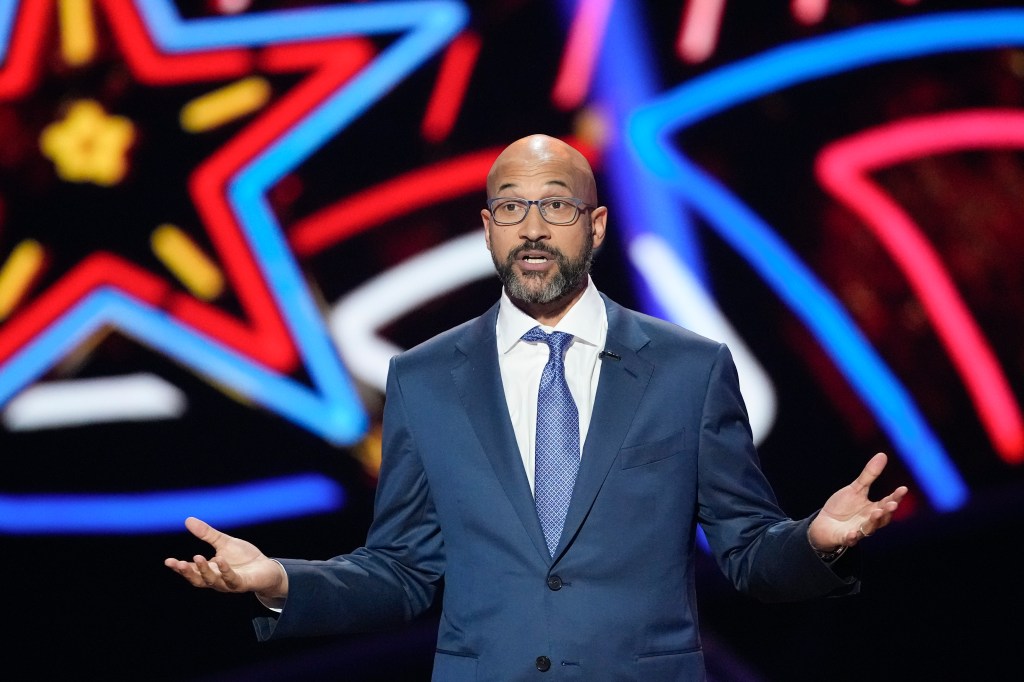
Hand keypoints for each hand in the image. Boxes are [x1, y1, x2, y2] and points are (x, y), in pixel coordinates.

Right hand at [164, 517, 287, 598]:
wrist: (267, 568)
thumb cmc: (244, 558)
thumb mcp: (224, 543)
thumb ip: (207, 534)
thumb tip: (188, 520)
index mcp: (210, 570)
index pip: (192, 571)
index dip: (180, 567)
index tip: (168, 561)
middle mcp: (217, 579)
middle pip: (198, 580)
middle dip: (187, 572)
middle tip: (178, 563)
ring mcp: (229, 583)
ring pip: (213, 581)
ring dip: (204, 570)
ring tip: (197, 557)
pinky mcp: (243, 584)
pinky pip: (232, 579)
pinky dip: (225, 570)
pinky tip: (221, 560)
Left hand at [807, 452, 908, 550]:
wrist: (824, 523)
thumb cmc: (843, 506)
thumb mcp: (856, 489)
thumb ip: (870, 475)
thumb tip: (883, 455)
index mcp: (873, 509)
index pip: (887, 502)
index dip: (895, 496)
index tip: (903, 488)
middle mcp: (869, 521)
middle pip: (882, 517)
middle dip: (888, 511)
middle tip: (892, 503)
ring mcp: (858, 530)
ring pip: (869, 528)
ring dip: (874, 521)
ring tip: (877, 512)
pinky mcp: (844, 537)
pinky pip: (850, 539)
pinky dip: (852, 537)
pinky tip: (853, 534)